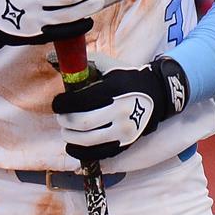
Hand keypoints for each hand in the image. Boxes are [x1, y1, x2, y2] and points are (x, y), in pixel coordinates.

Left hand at [53, 56, 189, 161]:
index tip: (57, 103)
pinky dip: (80, 152)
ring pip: (87, 141)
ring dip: (70, 136)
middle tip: (62, 117)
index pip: (79, 101)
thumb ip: (85, 63)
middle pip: (82, 123)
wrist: (159, 95)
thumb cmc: (129, 79)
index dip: (62, 104)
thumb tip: (55, 60)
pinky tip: (73, 145)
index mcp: (115, 90)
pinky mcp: (126, 143)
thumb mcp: (110, 66)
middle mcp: (121, 111)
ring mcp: (125, 130)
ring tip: (67, 130)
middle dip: (65, 120)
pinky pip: (98, 154)